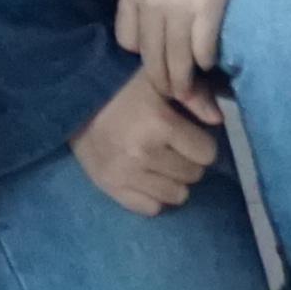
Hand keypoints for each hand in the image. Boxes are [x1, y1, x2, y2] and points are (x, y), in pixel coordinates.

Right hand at [72, 67, 224, 216]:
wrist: (71, 100)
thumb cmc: (121, 88)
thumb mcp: (158, 81)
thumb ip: (195, 95)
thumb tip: (219, 119)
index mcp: (158, 123)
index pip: (207, 153)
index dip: (199, 142)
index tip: (184, 133)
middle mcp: (142, 153)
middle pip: (194, 175)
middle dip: (187, 160)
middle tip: (169, 146)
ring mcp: (125, 174)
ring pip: (177, 195)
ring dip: (173, 180)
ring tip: (157, 162)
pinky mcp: (110, 188)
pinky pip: (151, 208)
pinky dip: (152, 195)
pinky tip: (143, 176)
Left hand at [112, 0, 271, 93]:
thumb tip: (157, 28)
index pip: (127, 42)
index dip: (144, 55)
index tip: (159, 58)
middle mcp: (149, 4)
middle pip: (151, 61)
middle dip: (164, 83)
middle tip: (177, 94)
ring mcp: (178, 9)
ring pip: (176, 65)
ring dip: (186, 84)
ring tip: (196, 95)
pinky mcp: (208, 10)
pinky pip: (202, 53)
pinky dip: (207, 63)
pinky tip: (211, 63)